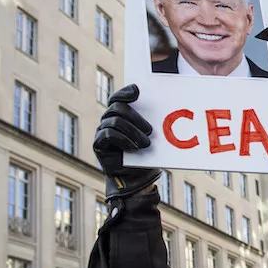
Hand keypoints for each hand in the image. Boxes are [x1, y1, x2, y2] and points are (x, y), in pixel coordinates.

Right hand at [93, 85, 160, 200]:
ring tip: (146, 143)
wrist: (137, 175)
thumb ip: (152, 121)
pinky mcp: (98, 143)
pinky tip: (134, 146)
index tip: (137, 91)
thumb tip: (169, 109)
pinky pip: (108, 134)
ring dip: (133, 131)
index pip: (118, 97)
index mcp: (120, 113)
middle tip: (150, 130)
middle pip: (117, 107)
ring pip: (114, 121)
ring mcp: (102, 130)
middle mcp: (108, 119)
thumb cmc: (146, 153)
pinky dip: (123, 139)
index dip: (125, 92)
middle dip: (135, 117)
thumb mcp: (151, 135)